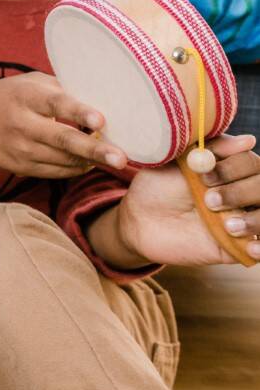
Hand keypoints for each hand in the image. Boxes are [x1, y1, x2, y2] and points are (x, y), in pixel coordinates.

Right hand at [0, 72, 127, 180]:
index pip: (55, 104)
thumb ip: (60, 88)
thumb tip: (102, 96)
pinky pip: (58, 172)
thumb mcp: (26, 83)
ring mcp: (21, 150)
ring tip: (116, 158)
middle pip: (63, 140)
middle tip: (121, 158)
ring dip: (92, 160)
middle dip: (94, 149)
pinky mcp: (22, 168)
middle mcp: (22, 124)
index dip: (79, 112)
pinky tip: (91, 162)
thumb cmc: (4, 99)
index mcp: (24, 96)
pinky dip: (78, 168)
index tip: (100, 121)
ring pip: (65, 160)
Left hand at [115, 134, 259, 265]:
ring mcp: (243, 220)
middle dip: (240, 192)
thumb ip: (209, 149)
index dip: (233, 168)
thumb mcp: (177, 162)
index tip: (204, 176)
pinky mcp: (238, 246)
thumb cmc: (158, 185)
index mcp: (231, 169)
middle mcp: (243, 193)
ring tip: (229, 227)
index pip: (252, 164)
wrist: (139, 220)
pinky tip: (250, 248)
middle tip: (210, 201)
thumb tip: (248, 141)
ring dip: (255, 221)